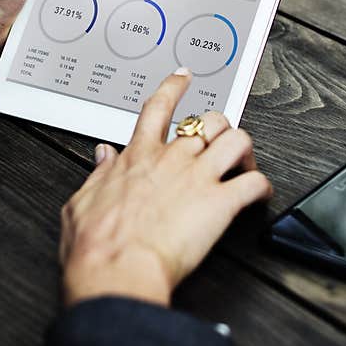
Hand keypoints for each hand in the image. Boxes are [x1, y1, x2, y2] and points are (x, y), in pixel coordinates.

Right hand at [59, 69, 272, 306]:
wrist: (116, 269)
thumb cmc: (97, 242)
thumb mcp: (83, 199)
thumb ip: (98, 173)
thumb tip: (103, 155)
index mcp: (138, 156)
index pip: (160, 108)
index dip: (174, 87)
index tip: (184, 77)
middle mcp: (171, 159)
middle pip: (208, 121)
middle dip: (218, 127)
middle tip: (218, 142)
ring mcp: (198, 178)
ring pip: (237, 140)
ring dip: (244, 150)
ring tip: (243, 164)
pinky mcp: (220, 204)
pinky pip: (255, 183)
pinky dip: (262, 187)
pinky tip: (259, 195)